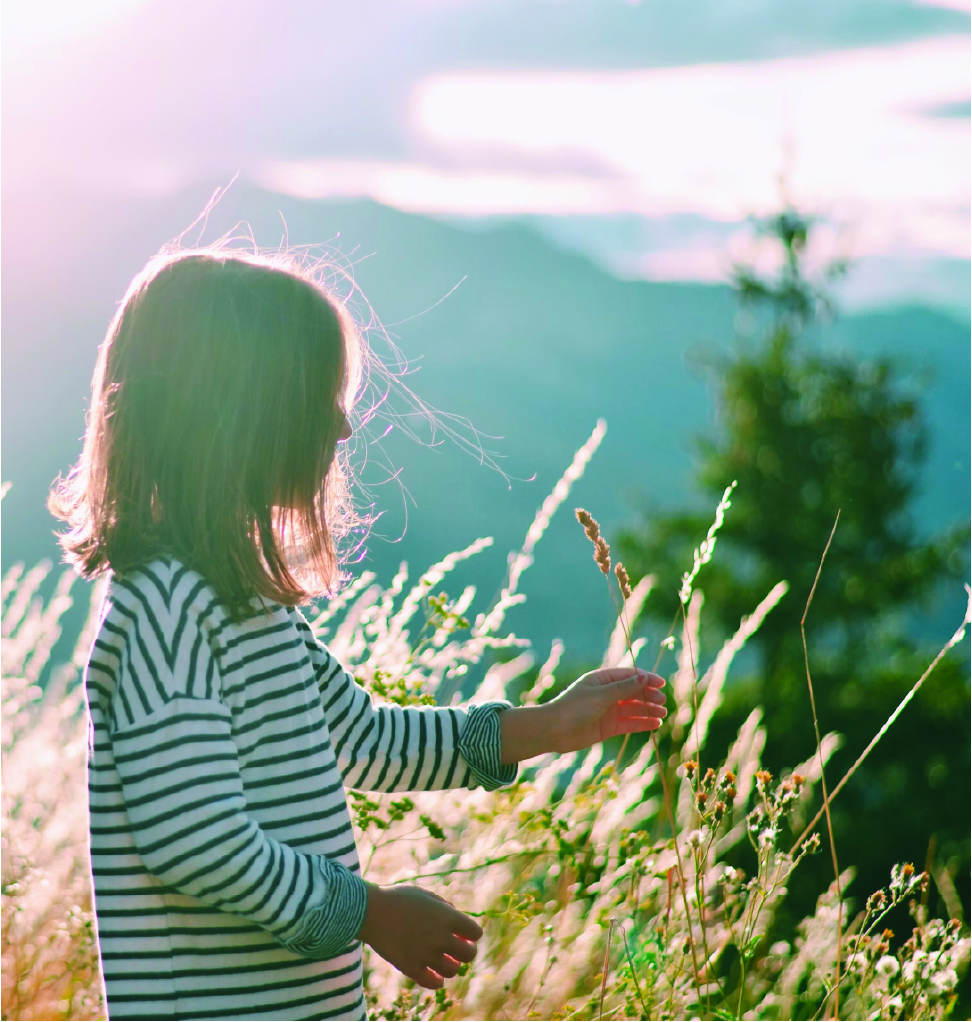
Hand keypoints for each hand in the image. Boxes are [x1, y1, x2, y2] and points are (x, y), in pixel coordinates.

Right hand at [357, 884, 481, 988]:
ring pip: (452, 970)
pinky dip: (437, 981)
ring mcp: (426, 954)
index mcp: (447, 917)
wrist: (370, 911)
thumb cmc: (398, 898)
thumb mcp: (425, 895)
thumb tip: (456, 920)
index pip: (475, 932)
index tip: (464, 934)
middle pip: (469, 955)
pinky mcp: (411, 968)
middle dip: (466, 952)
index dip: (471, 934)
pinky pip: (433, 983)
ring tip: (445, 961)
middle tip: (457, 949)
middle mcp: (440, 937)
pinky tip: (434, 974)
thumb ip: (444, 907)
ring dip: (451, 966)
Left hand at [499, 669, 665, 762]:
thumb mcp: (600, 696)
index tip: (661, 683)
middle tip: (662, 701)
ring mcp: (607, 711)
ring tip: (663, 714)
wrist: (554, 731)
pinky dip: (641, 723)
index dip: (646, 678)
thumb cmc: (574, 708)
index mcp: (601, 679)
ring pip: (633, 708)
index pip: (629, 675)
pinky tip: (654, 724)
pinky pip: (629, 724)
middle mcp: (606, 693)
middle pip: (633, 692)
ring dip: (648, 710)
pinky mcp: (608, 727)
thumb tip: (644, 677)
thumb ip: (624, 688)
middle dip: (648, 695)